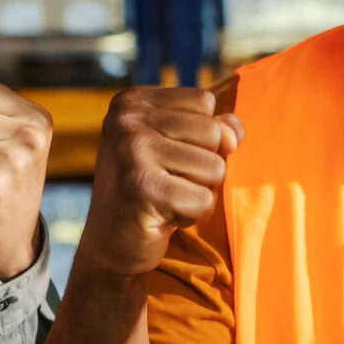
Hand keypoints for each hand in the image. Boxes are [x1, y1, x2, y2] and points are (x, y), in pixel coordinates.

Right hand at [82, 87, 243, 276]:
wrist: (111, 243)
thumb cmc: (151, 190)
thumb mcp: (180, 146)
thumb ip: (213, 128)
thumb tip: (233, 134)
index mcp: (132, 100)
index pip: (204, 102)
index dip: (199, 136)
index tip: (166, 157)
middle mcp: (127, 120)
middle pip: (213, 133)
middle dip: (202, 166)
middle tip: (167, 182)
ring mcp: (132, 151)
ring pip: (215, 167)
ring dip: (198, 192)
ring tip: (165, 199)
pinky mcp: (142, 188)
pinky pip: (204, 200)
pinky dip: (191, 215)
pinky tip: (162, 216)